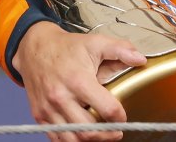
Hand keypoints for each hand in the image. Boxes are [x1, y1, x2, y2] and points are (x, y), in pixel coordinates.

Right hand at [12, 21, 147, 141]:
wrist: (34, 48)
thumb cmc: (66, 47)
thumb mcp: (96, 42)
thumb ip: (121, 50)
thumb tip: (140, 59)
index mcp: (78, 80)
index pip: (106, 109)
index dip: (119, 116)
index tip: (123, 117)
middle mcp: (61, 97)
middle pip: (88, 130)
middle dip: (107, 134)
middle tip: (116, 131)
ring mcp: (48, 109)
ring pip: (72, 138)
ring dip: (90, 140)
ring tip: (101, 135)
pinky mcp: (39, 115)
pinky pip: (57, 137)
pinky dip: (72, 139)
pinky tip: (82, 133)